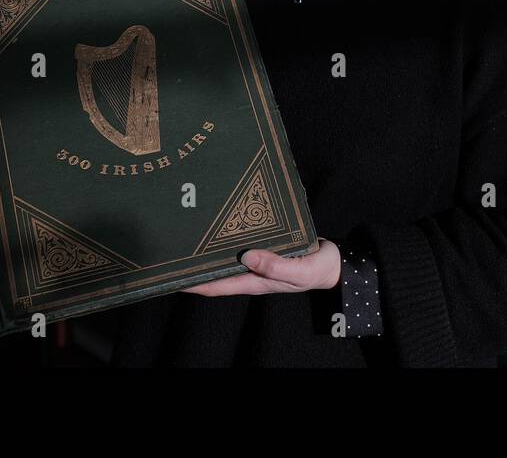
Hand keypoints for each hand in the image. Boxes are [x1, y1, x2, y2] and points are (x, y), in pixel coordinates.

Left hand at [182, 238, 341, 296]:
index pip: (217, 285)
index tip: (171, 275)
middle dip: (196, 263)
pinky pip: (243, 241)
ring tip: (190, 231)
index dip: (193, 283)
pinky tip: (223, 220)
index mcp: (256, 281)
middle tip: (173, 246)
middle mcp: (252, 271)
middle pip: (217, 269)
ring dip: (211, 247)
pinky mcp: (266, 245)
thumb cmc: (318, 269)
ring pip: (228, 254)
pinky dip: (231, 234)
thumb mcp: (300, 271)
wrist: (335, 262)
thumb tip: (247, 257)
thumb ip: (276, 266)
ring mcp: (258, 259)